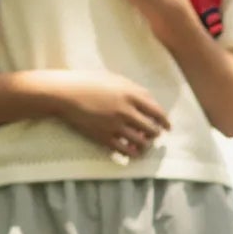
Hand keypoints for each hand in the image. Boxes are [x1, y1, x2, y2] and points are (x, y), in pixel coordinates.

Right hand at [45, 70, 170, 158]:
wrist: (65, 94)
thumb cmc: (89, 83)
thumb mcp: (115, 79)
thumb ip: (134, 90)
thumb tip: (149, 101)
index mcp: (131, 95)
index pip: (157, 112)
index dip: (165, 122)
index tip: (167, 128)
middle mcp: (126, 111)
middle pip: (152, 130)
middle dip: (155, 135)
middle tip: (153, 136)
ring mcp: (115, 126)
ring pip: (141, 143)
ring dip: (145, 146)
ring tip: (143, 145)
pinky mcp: (103, 137)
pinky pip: (124, 151)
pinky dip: (131, 153)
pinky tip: (130, 152)